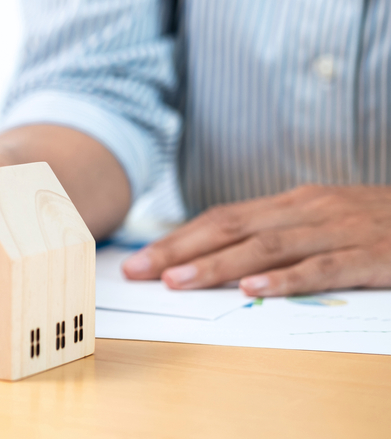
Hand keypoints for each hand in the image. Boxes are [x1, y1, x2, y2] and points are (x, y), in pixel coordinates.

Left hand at [121, 185, 390, 296]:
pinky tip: (255, 290)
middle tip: (138, 271)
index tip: (138, 260)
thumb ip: (275, 235)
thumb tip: (218, 259)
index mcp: (291, 202)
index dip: (177, 239)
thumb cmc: (375, 223)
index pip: (221, 219)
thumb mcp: (320, 221)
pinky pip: (322, 268)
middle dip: (179, 250)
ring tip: (179, 280)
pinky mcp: (369, 254)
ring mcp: (338, 230)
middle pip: (231, 228)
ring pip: (266, 247)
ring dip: (218, 265)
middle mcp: (307, 209)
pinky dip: (286, 280)